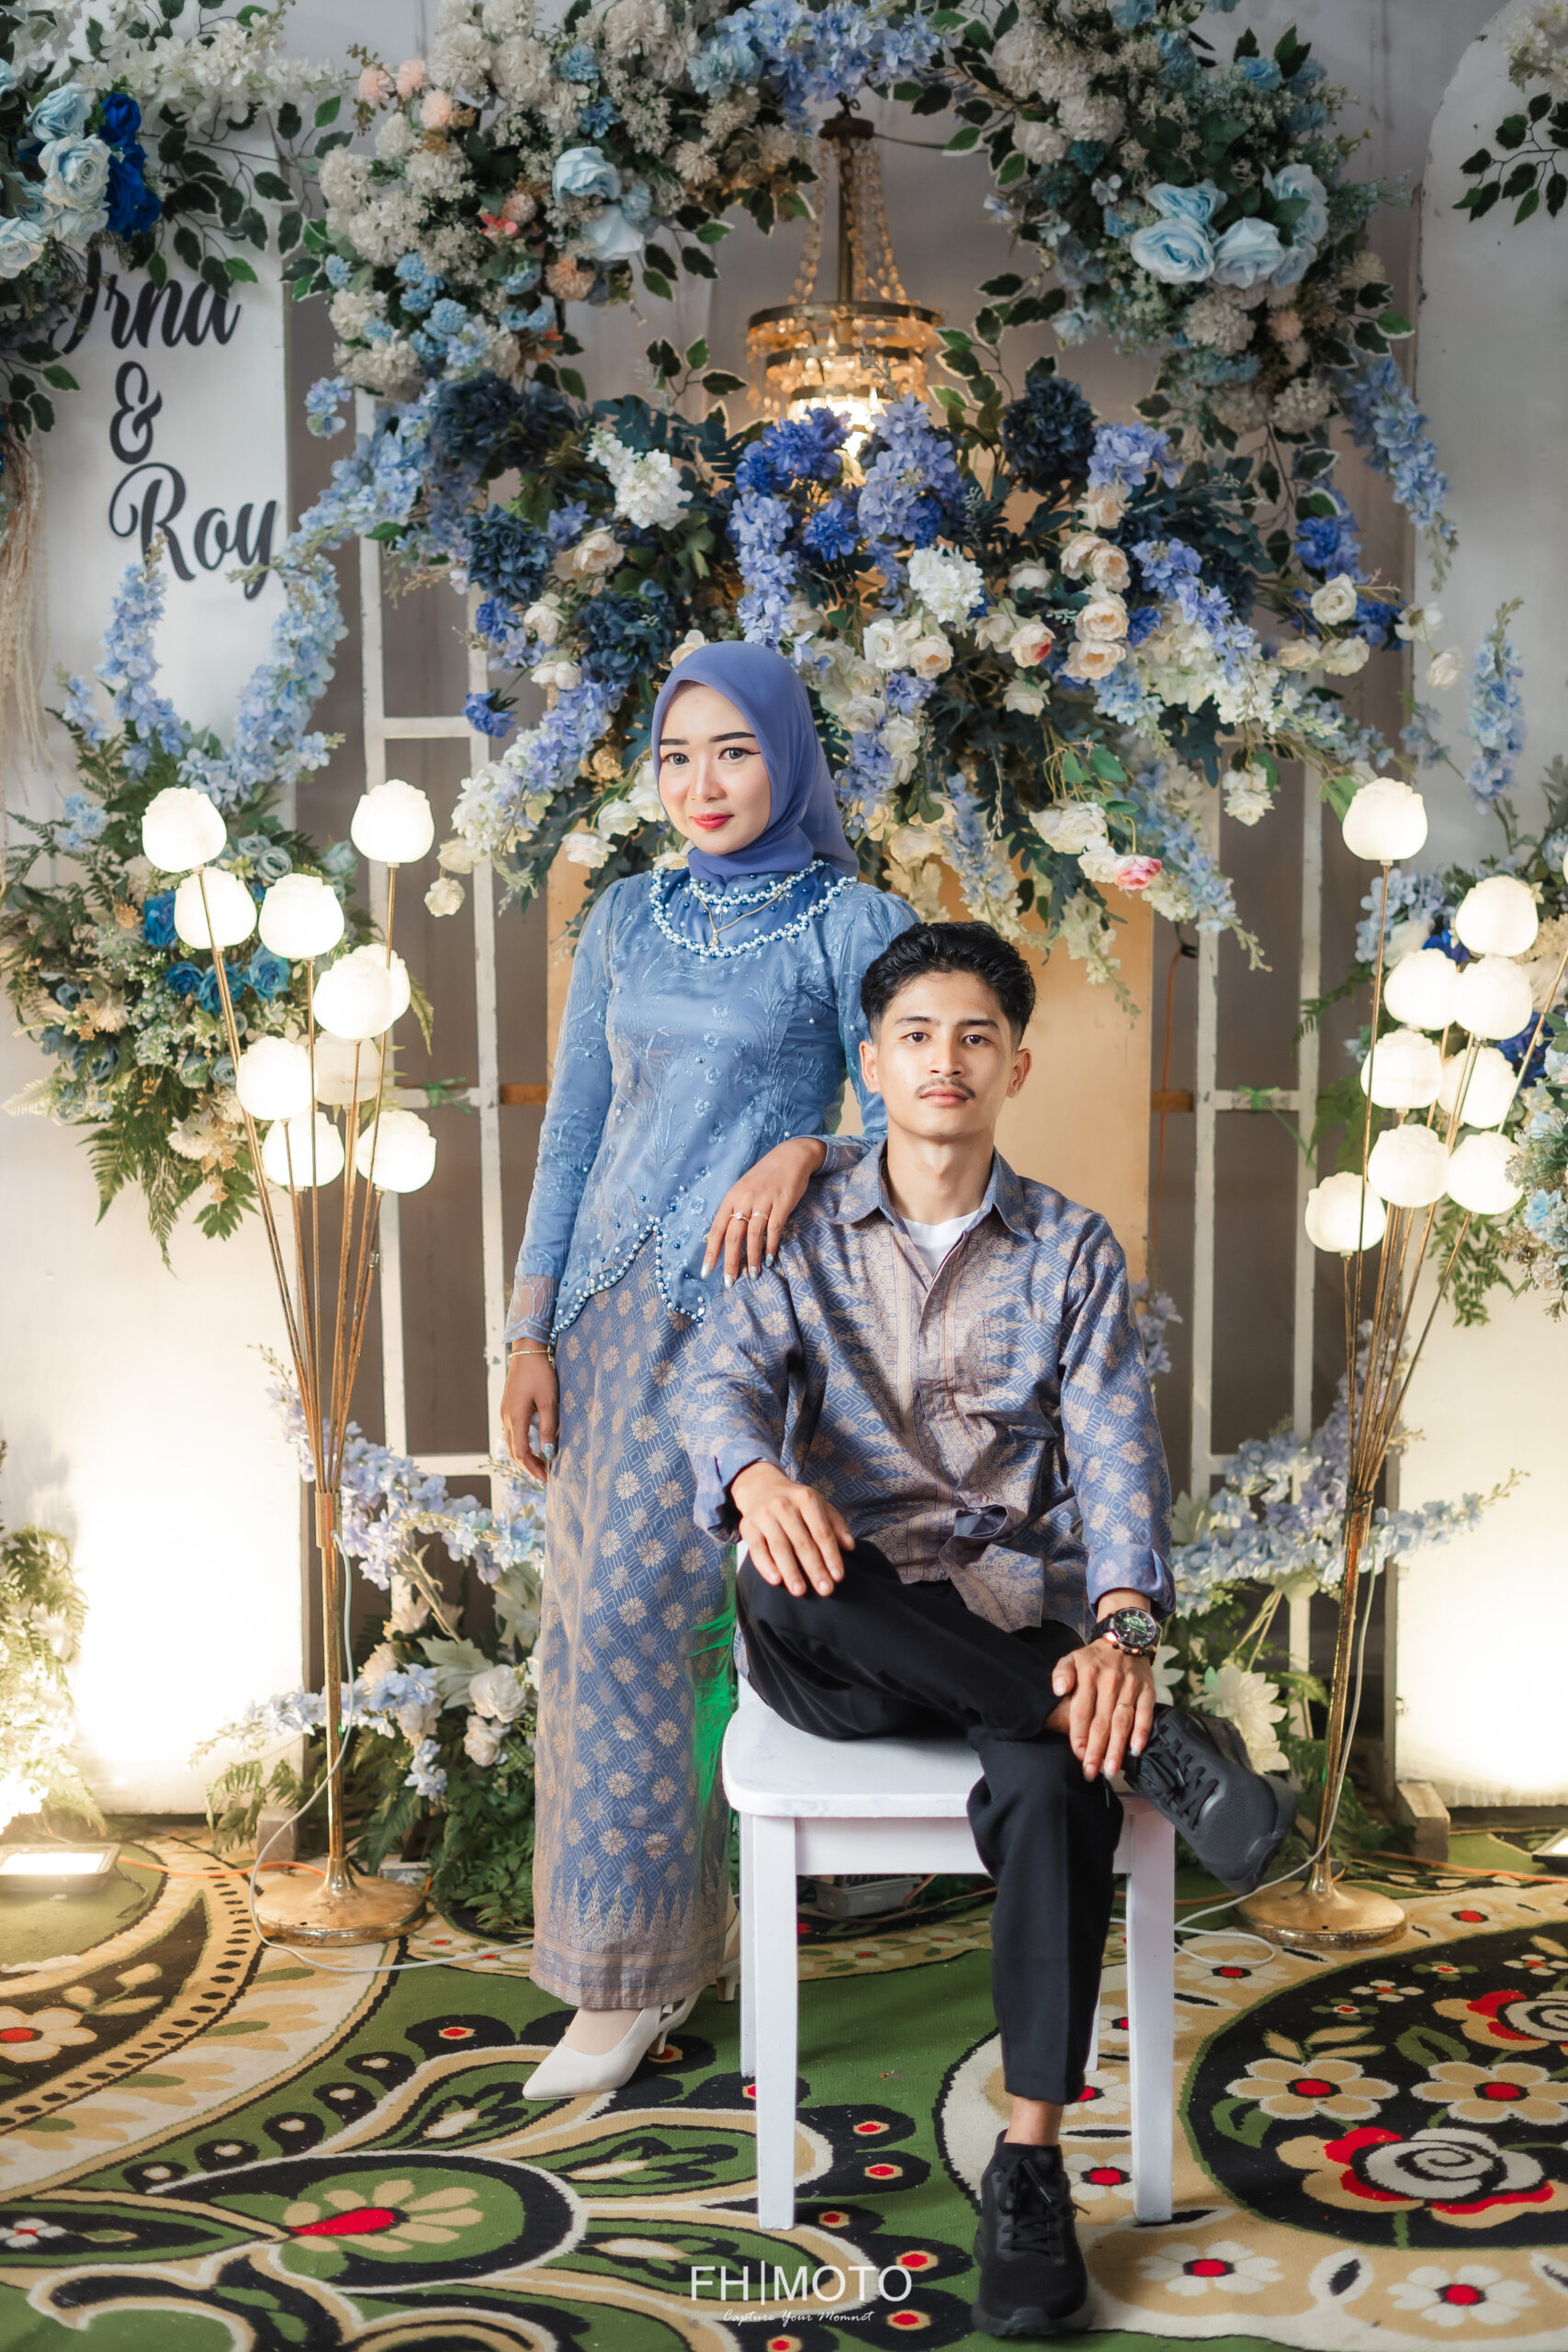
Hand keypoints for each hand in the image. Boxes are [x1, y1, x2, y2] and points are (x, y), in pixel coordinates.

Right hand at [501, 1351, 557, 1484]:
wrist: (527, 1351)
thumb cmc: (540, 1373)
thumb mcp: (548, 1401)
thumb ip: (547, 1427)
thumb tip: (548, 1451)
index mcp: (515, 1418)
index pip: (520, 1453)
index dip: (532, 1469)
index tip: (546, 1479)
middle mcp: (506, 1418)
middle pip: (513, 1451)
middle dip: (528, 1466)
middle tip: (544, 1475)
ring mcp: (505, 1412)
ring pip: (512, 1442)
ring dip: (525, 1455)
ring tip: (541, 1463)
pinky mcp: (508, 1407)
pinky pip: (513, 1432)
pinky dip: (522, 1444)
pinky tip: (534, 1444)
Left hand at [702, 1137, 825, 1285]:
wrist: (790, 1157)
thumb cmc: (765, 1177)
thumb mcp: (743, 1190)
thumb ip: (734, 1210)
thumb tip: (720, 1238)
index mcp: (731, 1197)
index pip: (717, 1228)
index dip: (711, 1251)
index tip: (706, 1271)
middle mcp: (744, 1199)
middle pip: (733, 1236)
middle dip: (730, 1262)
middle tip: (729, 1282)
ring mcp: (763, 1201)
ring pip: (753, 1235)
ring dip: (752, 1258)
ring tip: (751, 1275)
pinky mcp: (782, 1203)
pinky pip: (773, 1228)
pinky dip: (770, 1246)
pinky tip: (768, 1259)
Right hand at [732, 1461, 853, 1597]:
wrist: (760, 1485)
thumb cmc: (794, 1502)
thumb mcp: (818, 1504)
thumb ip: (835, 1524)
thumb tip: (850, 1546)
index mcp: (806, 1499)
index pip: (822, 1532)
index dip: (831, 1555)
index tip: (838, 1577)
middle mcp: (785, 1505)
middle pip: (802, 1542)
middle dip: (814, 1568)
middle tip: (825, 1590)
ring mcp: (765, 1515)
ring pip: (780, 1547)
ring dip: (791, 1571)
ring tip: (800, 1591)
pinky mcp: (748, 1525)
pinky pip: (757, 1549)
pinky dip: (766, 1566)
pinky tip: (776, 1580)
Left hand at [1049, 1637, 1156, 1782]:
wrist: (1127, 1637)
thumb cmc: (1095, 1658)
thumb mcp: (1072, 1657)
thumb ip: (1061, 1673)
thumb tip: (1058, 1690)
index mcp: (1088, 1674)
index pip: (1082, 1710)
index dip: (1079, 1735)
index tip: (1078, 1755)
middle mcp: (1110, 1681)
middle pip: (1102, 1721)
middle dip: (1096, 1750)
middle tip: (1091, 1772)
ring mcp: (1131, 1686)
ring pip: (1122, 1721)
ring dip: (1116, 1748)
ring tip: (1110, 1769)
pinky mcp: (1148, 1690)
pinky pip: (1145, 1714)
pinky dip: (1141, 1732)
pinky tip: (1135, 1750)